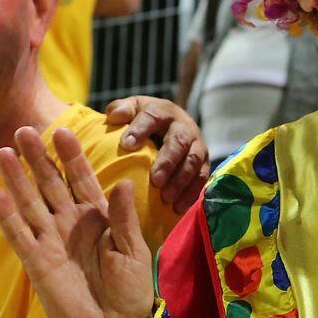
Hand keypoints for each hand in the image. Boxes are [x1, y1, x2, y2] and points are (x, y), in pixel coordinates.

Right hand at [0, 127, 154, 317]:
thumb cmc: (130, 291)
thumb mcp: (134, 251)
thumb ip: (123, 218)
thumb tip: (123, 182)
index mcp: (97, 217)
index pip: (81, 179)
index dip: (71, 156)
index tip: (62, 131)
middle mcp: (71, 223)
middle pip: (51, 184)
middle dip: (38, 158)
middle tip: (23, 130)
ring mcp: (51, 241)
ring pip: (30, 203)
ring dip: (17, 179)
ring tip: (3, 153)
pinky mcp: (37, 263)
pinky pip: (19, 235)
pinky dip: (7, 216)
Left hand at [105, 95, 208, 213]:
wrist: (171, 126)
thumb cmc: (145, 121)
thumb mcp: (133, 109)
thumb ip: (121, 110)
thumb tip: (113, 117)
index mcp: (163, 111)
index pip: (153, 116)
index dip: (140, 129)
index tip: (126, 144)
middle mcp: (184, 127)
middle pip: (179, 141)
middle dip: (168, 161)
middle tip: (156, 180)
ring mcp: (197, 145)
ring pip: (193, 161)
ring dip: (181, 181)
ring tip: (166, 198)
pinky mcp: (204, 163)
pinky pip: (201, 178)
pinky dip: (190, 194)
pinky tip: (177, 208)